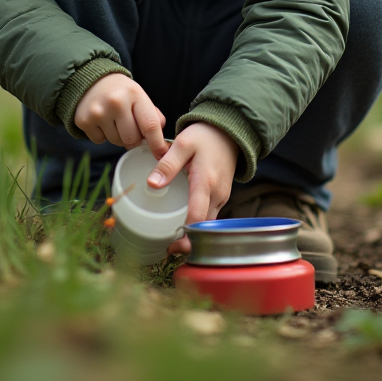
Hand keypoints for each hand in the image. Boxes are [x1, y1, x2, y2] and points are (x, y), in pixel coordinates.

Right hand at [73, 73, 167, 158]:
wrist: (92, 80)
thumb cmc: (121, 91)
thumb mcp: (140, 96)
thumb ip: (153, 117)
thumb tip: (161, 143)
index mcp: (134, 94)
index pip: (150, 125)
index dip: (157, 144)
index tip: (161, 155)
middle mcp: (116, 102)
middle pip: (132, 139)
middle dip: (135, 140)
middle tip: (132, 130)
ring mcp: (98, 112)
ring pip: (116, 142)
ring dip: (119, 138)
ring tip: (115, 121)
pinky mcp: (84, 120)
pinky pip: (100, 141)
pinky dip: (103, 136)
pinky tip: (102, 121)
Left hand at [146, 123, 238, 254]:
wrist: (229, 131)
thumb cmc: (205, 136)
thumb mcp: (183, 144)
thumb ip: (167, 163)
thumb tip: (152, 184)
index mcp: (205, 182)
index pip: (197, 216)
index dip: (186, 235)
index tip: (171, 247)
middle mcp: (217, 194)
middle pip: (204, 226)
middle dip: (188, 240)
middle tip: (168, 249)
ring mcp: (221, 197)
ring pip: (209, 223)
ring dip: (194, 234)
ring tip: (173, 239)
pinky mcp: (221, 197)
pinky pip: (211, 216)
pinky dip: (199, 224)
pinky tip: (184, 224)